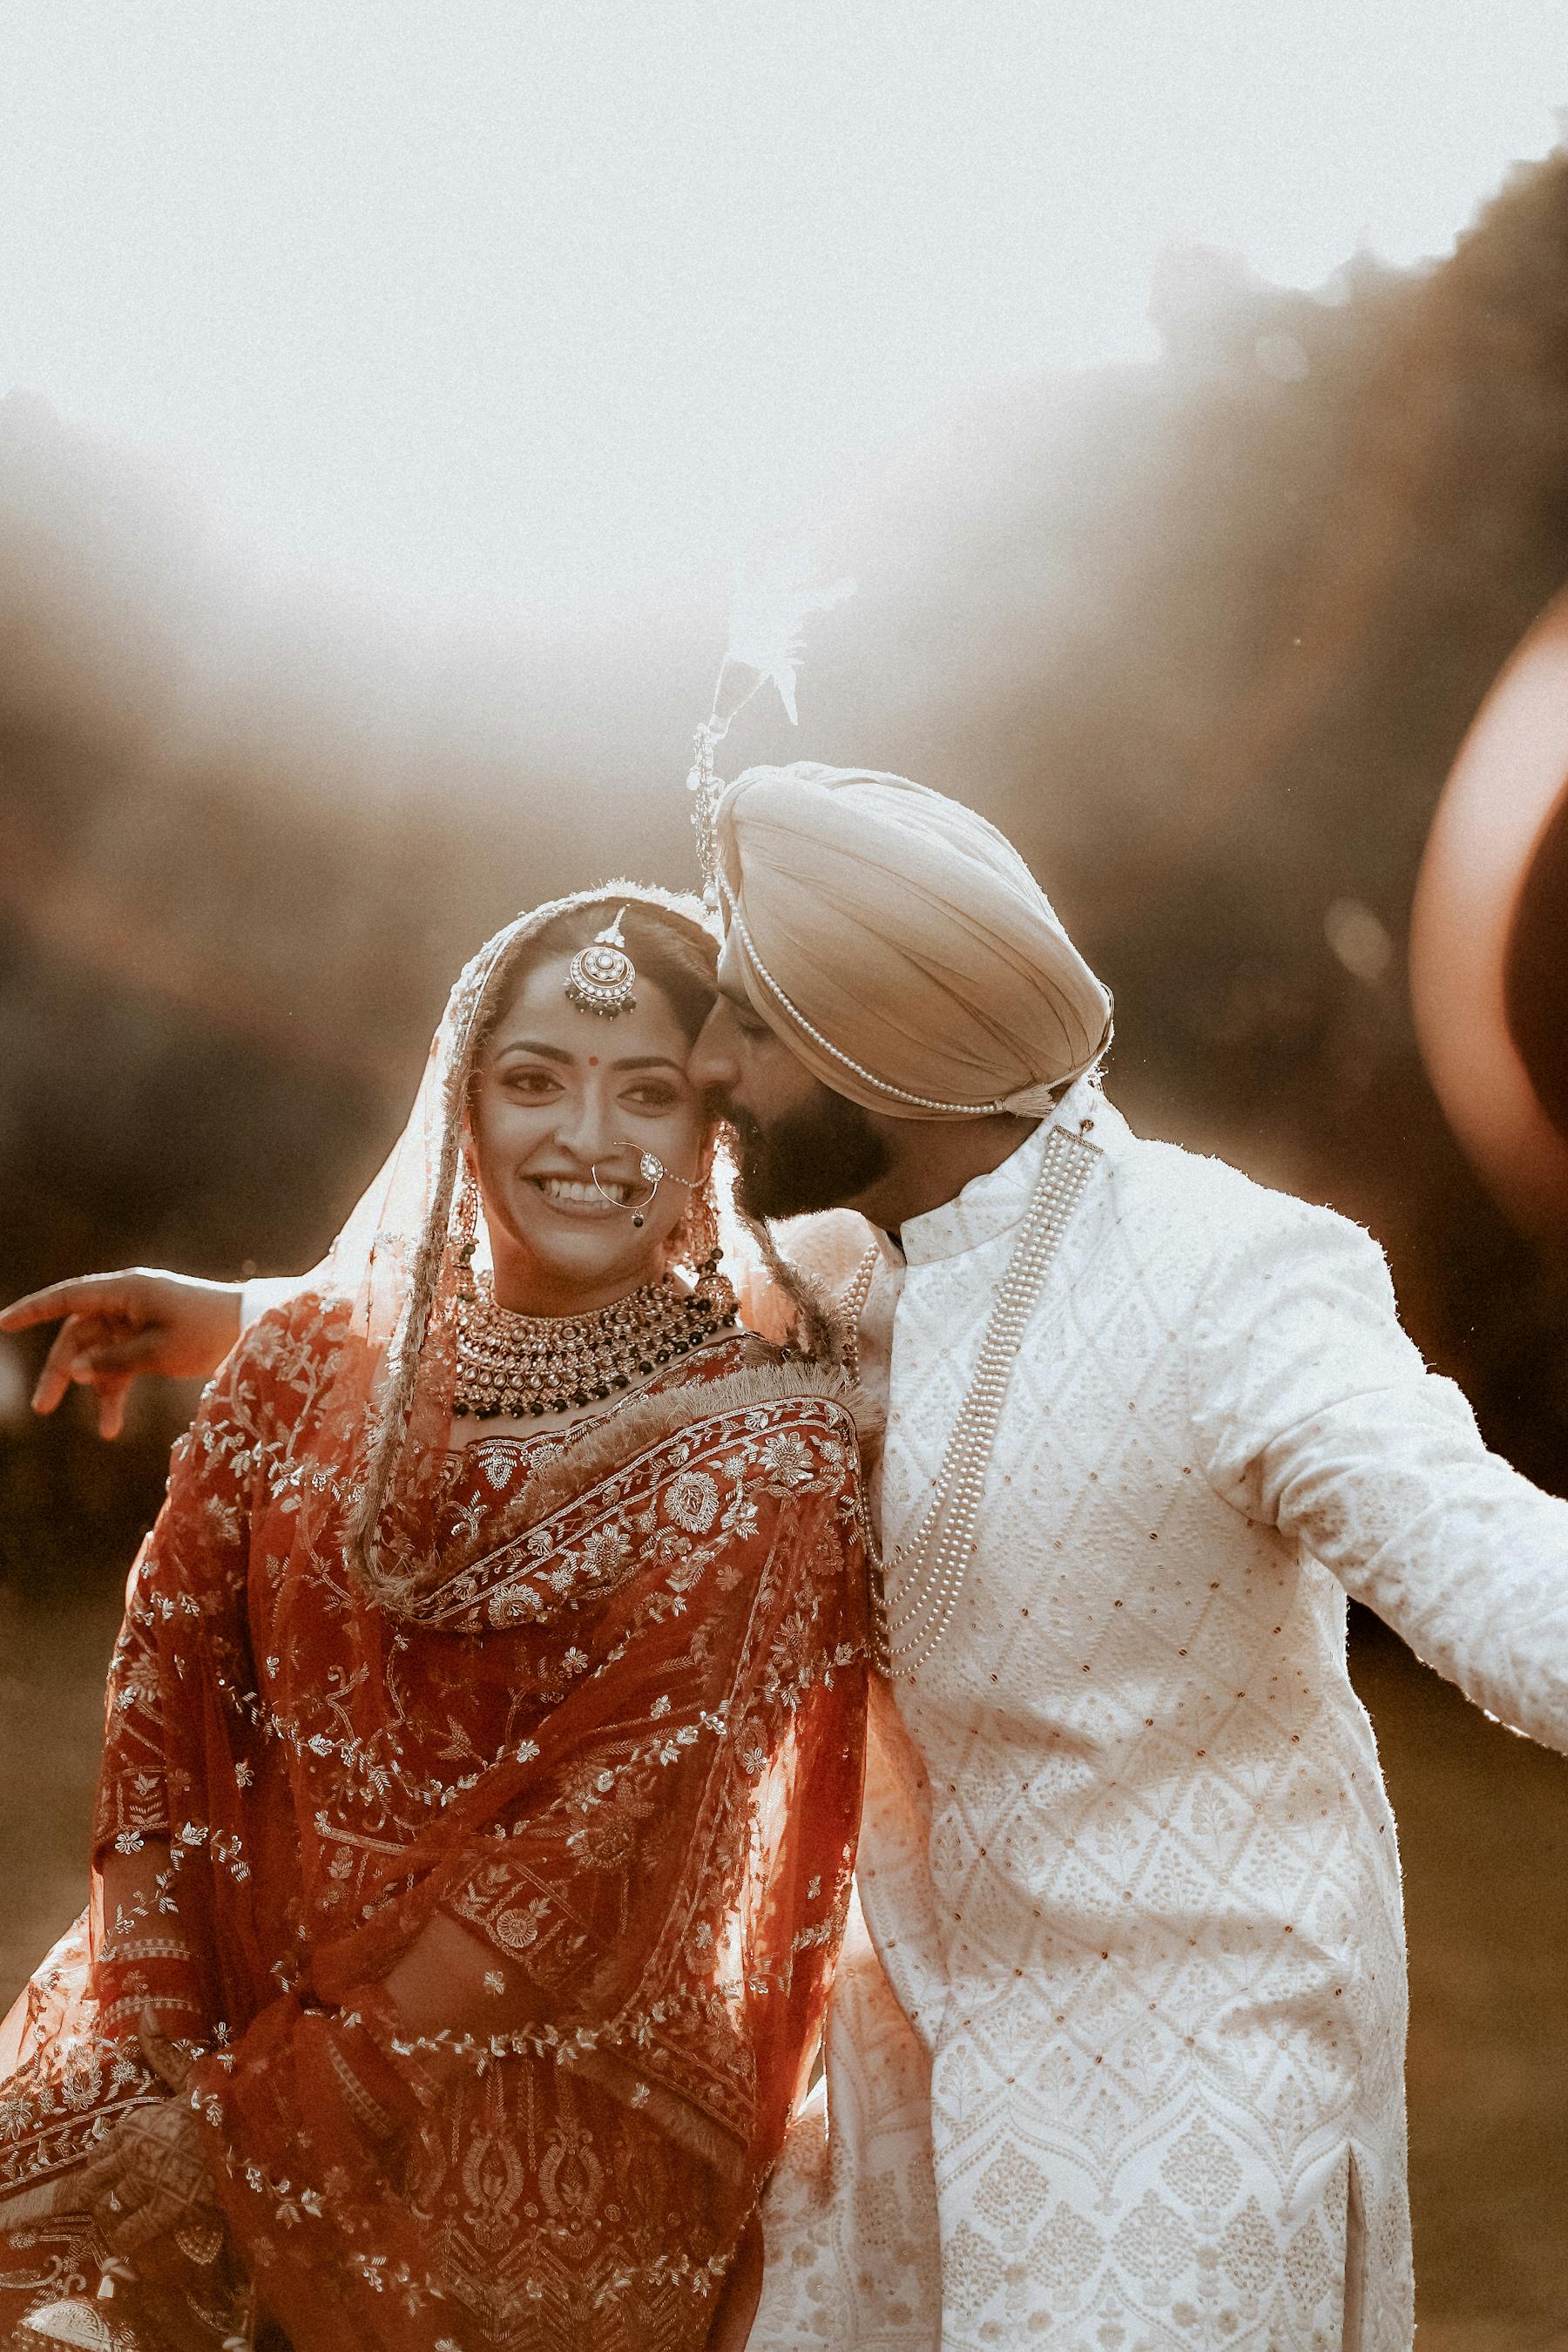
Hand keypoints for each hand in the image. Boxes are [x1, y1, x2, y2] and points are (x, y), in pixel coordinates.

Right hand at [0, 1270, 243, 1437]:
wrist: (255, 1329)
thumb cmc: (208, 1333)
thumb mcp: (157, 1352)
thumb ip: (111, 1360)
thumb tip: (72, 1368)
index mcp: (126, 1291)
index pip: (68, 1297)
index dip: (33, 1310)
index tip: (2, 1324)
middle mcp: (128, 1302)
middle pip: (79, 1334)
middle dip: (62, 1371)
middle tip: (42, 1408)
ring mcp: (140, 1320)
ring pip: (100, 1354)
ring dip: (96, 1389)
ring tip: (106, 1429)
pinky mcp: (153, 1339)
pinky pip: (123, 1363)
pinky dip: (117, 1389)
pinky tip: (112, 1424)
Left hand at [63, 2013, 216, 2258]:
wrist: (264, 2125)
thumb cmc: (230, 2099)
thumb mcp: (193, 2075)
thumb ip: (161, 2051)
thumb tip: (145, 2012)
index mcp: (139, 2119)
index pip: (101, 2149)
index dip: (101, 2163)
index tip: (105, 2170)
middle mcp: (135, 2151)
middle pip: (92, 2182)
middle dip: (91, 2194)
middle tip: (99, 2202)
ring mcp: (149, 2181)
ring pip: (108, 2207)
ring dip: (112, 2214)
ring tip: (126, 2216)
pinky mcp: (168, 2208)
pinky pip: (129, 2232)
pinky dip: (123, 2239)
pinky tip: (129, 2239)